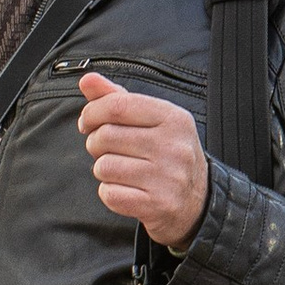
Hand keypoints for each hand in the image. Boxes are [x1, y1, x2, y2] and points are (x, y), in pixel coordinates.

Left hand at [77, 73, 208, 247]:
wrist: (197, 201)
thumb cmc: (167, 155)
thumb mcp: (152, 121)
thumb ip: (118, 98)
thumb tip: (87, 79)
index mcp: (174, 118)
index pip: (117, 106)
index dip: (92, 113)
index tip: (87, 122)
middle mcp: (174, 146)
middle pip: (106, 136)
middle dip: (95, 143)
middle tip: (105, 150)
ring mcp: (168, 178)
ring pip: (104, 167)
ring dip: (103, 170)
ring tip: (120, 171)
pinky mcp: (158, 205)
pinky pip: (110, 194)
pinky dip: (110, 193)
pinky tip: (126, 190)